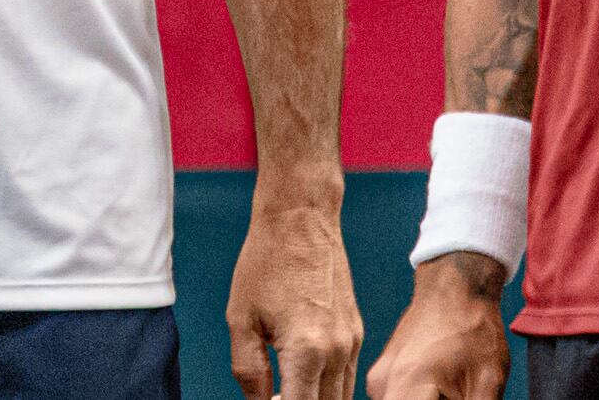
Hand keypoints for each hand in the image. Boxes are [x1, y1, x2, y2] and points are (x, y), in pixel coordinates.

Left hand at [227, 196, 361, 399]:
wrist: (302, 217)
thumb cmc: (267, 261)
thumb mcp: (241, 319)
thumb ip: (249, 372)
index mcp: (306, 350)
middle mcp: (337, 350)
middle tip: (276, 398)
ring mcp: (352, 341)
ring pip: (341, 399)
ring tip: (288, 394)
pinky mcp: (357, 331)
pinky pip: (348, 378)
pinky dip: (329, 391)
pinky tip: (304, 384)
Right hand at [365, 254, 508, 399]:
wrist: (455, 287)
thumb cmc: (474, 330)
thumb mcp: (487, 384)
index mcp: (408, 389)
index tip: (457, 399)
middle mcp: (383, 388)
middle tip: (458, 395)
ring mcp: (378, 382)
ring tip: (452, 391)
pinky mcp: (380, 377)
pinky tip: (439, 392)